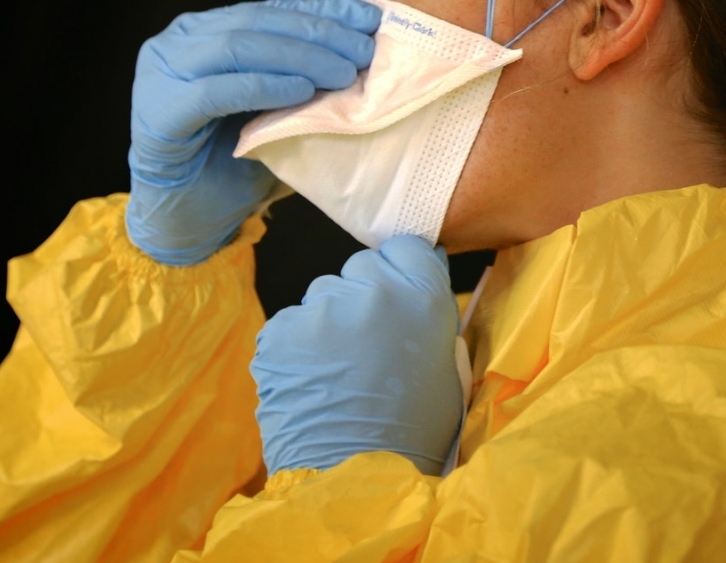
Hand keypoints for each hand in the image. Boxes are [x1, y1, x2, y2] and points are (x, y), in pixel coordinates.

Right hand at [126, 0, 380, 264]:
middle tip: (363, 51)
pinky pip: (215, 91)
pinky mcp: (159, 112)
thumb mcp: (277, 109)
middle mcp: (179, 42)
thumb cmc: (234, 162)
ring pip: (237, 47)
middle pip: (256, 21)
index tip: (368, 20)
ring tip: (342, 73)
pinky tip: (301, 92)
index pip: (272, 10)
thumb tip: (361, 48)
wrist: (188, 220)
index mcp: (206, 31)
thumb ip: (302, 75)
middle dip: (317, 33)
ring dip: (298, 57)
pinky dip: (263, 87)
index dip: (322, 11)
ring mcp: (162, 74)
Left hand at [251, 235, 463, 475]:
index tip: (395, 292)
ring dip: (328, 321)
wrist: (353, 479)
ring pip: (322, 294)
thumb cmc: (411, 433)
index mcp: (423, 298)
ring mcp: (322, 308)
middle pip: (361, 267)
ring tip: (335, 371)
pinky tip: (311, 382)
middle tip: (366, 343)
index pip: (406, 247)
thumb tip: (410, 287)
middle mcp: (373, 291)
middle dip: (362, 296)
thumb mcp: (444, 368)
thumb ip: (426, 317)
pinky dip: (297, 348)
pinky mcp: (281, 330)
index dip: (399, 269)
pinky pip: (291, 324)